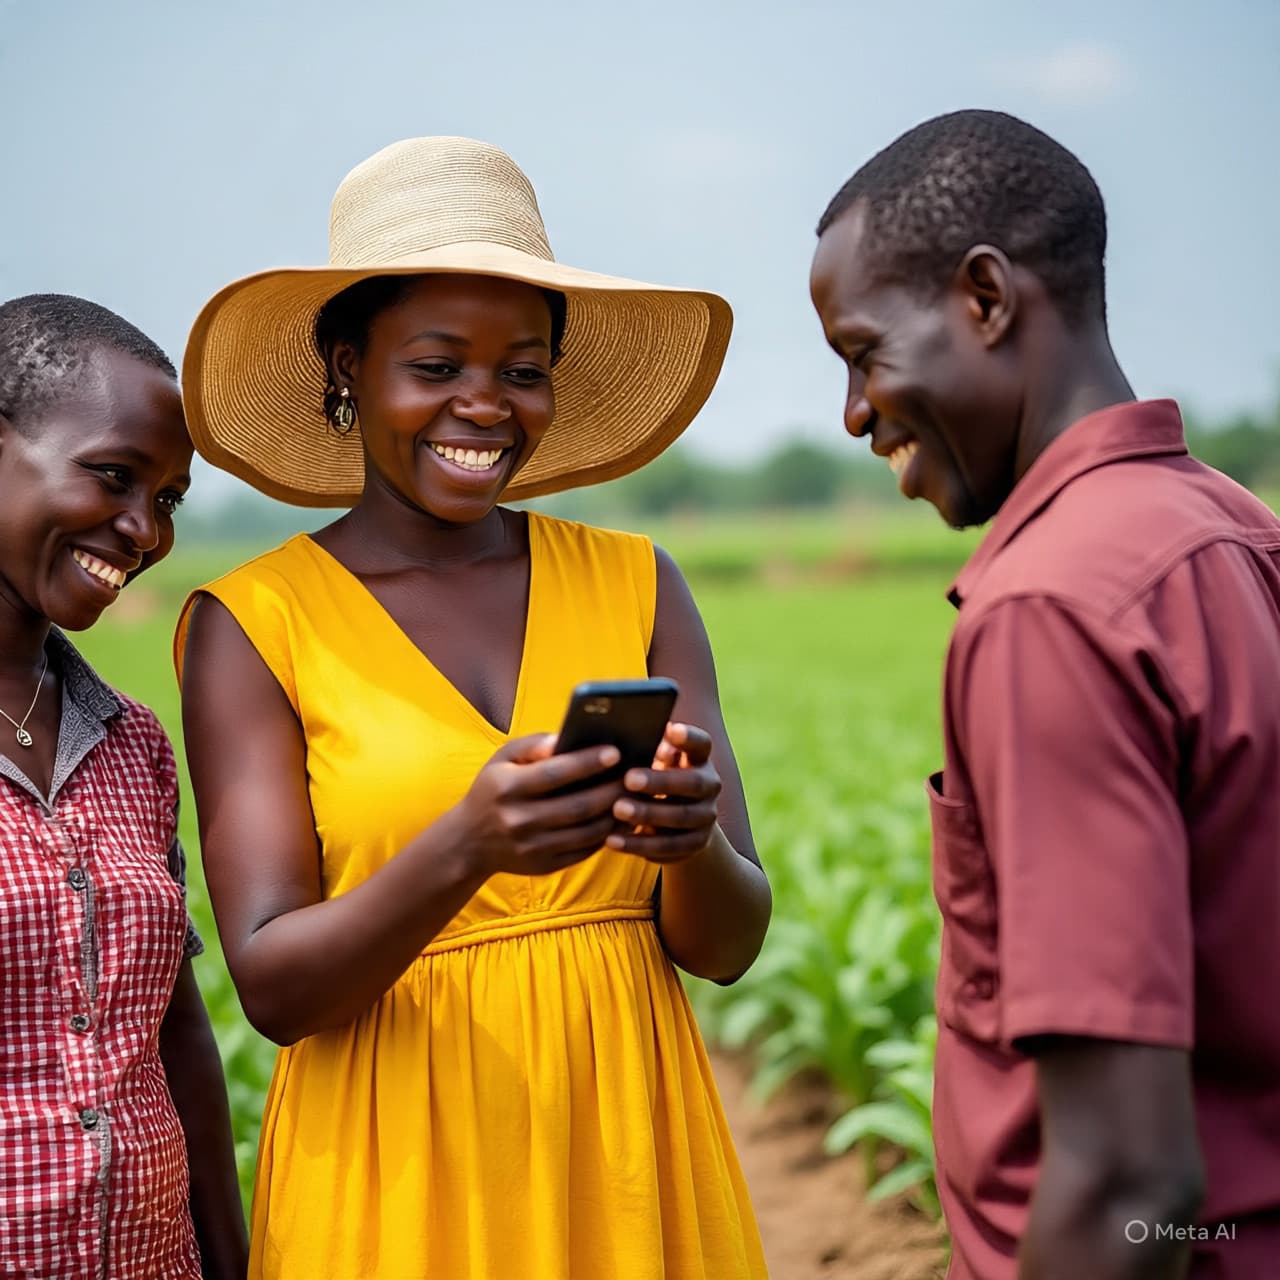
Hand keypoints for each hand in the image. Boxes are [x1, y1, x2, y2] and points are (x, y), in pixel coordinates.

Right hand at [455, 734, 625, 878]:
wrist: (470, 842)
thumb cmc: (493, 789)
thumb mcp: (502, 759)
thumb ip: (533, 745)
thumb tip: (566, 738)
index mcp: (508, 788)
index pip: (555, 774)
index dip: (587, 763)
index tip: (615, 752)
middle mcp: (520, 820)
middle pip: (578, 806)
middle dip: (612, 789)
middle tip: (635, 775)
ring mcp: (533, 847)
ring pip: (587, 832)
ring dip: (616, 814)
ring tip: (633, 796)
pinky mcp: (545, 865)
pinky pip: (585, 850)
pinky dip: (607, 834)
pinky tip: (620, 818)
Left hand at [607, 723, 721, 862]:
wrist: (676, 823)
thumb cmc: (653, 778)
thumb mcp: (653, 761)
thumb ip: (647, 748)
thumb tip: (631, 733)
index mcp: (699, 759)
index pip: (701, 744)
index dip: (689, 737)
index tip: (671, 730)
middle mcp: (710, 786)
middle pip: (693, 783)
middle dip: (661, 781)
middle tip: (628, 779)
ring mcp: (706, 817)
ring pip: (681, 817)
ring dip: (648, 814)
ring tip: (617, 809)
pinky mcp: (696, 845)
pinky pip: (669, 847)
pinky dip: (639, 845)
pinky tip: (613, 840)